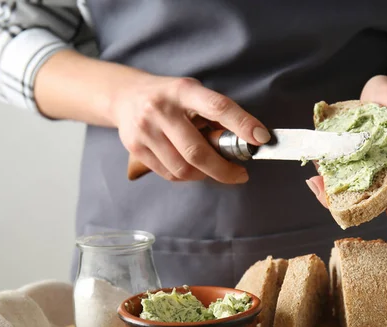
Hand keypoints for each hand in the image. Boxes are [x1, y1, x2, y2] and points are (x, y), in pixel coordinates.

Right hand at [112, 75, 269, 182]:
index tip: (261, 138)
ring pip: (183, 169)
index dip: (242, 124)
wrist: (125, 96)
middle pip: (197, 151)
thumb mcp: (192, 93)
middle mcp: (161, 109)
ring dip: (205, 175)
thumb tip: (246, 140)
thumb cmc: (169, 96)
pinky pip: (170, 174)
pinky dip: (187, 176)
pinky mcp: (136, 148)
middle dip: (224, 169)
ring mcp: (145, 130)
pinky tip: (192, 167)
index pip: (218, 107)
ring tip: (213, 168)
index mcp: (183, 90)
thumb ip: (215, 115)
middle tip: (240, 174)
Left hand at [306, 74, 386, 216]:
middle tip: (342, 205)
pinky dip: (326, 183)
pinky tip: (314, 177)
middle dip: (361, 207)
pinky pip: (339, 182)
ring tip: (319, 186)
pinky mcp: (348, 167)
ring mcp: (368, 172)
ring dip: (336, 198)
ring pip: (357, 197)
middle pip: (383, 201)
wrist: (375, 98)